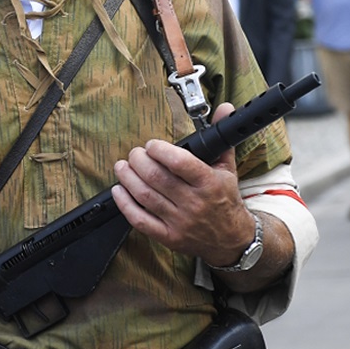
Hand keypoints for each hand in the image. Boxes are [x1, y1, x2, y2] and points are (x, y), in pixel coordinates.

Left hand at [111, 101, 252, 265]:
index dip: (159, 150)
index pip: (179, 162)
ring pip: (145, 196)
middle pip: (156, 177)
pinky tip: (118, 191)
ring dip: (127, 178)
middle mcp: (194, 203)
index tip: (152, 145)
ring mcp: (180, 222)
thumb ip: (221, 138)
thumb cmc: (226, 200)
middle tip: (135, 153)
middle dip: (138, 161)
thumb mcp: (228, 168)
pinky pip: (140, 220)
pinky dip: (125, 204)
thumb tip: (225, 108)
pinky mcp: (168, 236)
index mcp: (209, 183)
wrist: (231, 240)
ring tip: (122, 166)